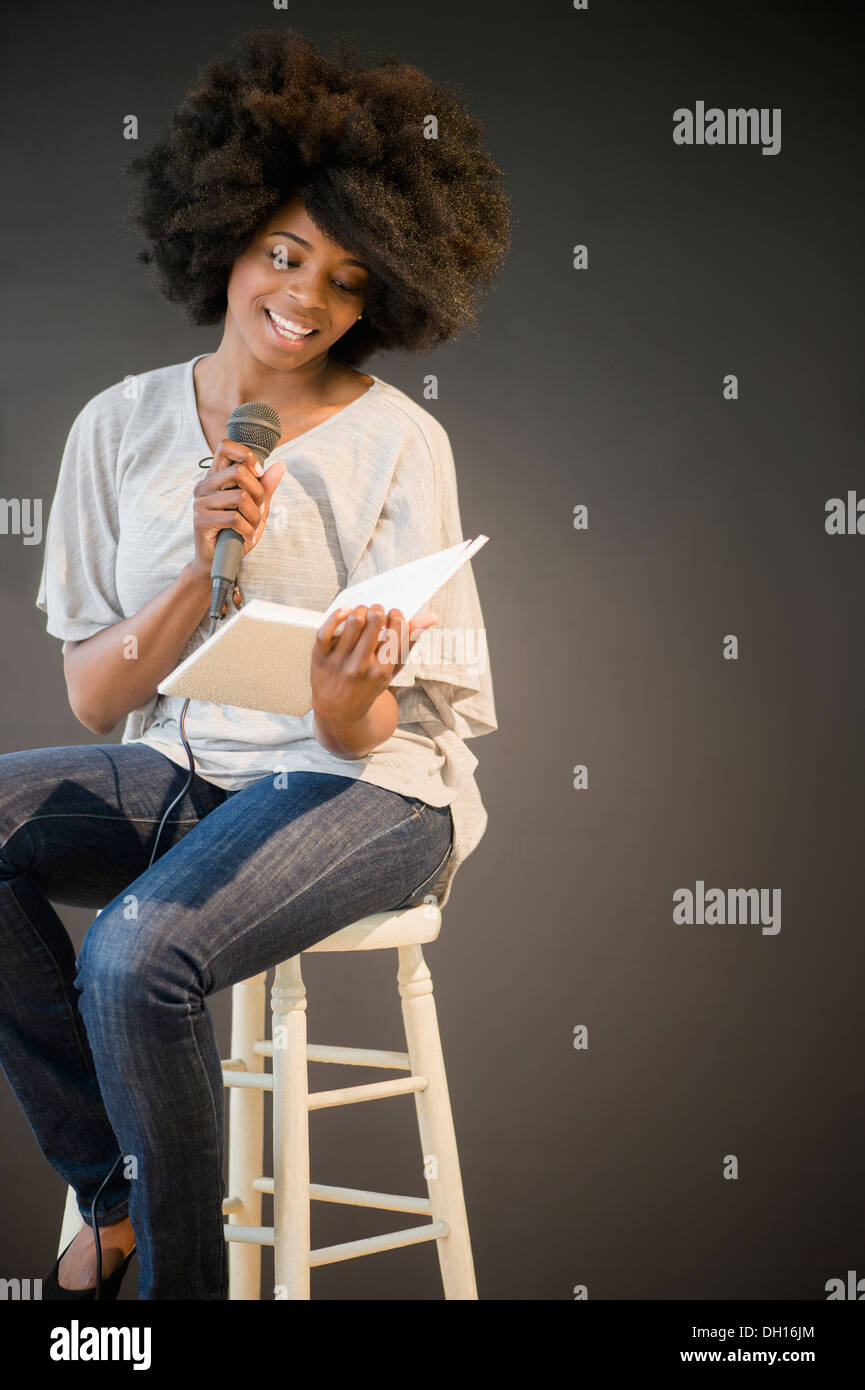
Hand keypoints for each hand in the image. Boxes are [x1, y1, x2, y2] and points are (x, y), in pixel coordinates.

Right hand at [190, 438, 285, 578]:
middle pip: (238, 471)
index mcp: (215, 477)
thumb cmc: (236, 532)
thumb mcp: (256, 508)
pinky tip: (247, 537)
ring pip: (240, 496)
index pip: (225, 446)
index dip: (246, 455)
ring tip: (253, 527)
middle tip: (260, 510)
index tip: (258, 474)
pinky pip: (234, 518)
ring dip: (255, 516)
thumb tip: (281, 465)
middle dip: (258, 492)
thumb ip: (265, 487)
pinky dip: (248, 530)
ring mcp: (200, 503)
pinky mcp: (201, 520)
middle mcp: (204, 486)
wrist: (217, 562)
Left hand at [311, 604, 437, 728]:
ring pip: (352, 621)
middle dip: (378, 609)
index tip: (394, 614)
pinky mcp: (320, 658)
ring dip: (360, 610)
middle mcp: (361, 667)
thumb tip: (431, 616)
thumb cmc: (370, 684)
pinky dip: (336, 615)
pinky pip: (326, 630)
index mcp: (382, 671)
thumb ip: (410, 642)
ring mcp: (339, 663)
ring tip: (362, 613)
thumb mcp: (393, 669)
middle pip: (374, 622)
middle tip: (377, 611)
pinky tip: (345, 613)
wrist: (339, 711)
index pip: (395, 632)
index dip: (396, 616)